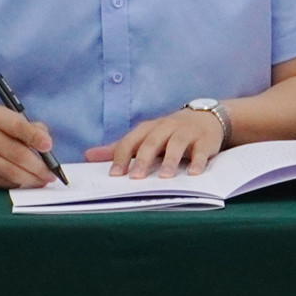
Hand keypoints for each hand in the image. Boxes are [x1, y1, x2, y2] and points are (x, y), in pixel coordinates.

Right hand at [0, 105, 56, 188]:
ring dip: (30, 179)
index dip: (34, 137)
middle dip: (38, 166)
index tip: (48, 146)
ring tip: (42, 181)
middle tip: (50, 174)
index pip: (17, 125)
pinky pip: (0, 182)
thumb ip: (29, 128)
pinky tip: (24, 183)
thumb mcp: (6, 123)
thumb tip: (46, 143)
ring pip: (10, 171)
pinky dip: (16, 184)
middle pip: (16, 153)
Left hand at [86, 107, 224, 177]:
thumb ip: (119, 148)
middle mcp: (166, 128)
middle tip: (136, 178)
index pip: (131, 141)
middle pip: (152, 142)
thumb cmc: (169, 132)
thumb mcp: (145, 137)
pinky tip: (193, 173)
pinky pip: (201, 151)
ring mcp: (187, 133)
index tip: (115, 175)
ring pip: (176, 144)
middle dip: (143, 160)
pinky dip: (197, 161)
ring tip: (164, 178)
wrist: (206, 117)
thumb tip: (88, 156)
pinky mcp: (205, 140)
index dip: (122, 157)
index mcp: (148, 129)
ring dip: (170, 161)